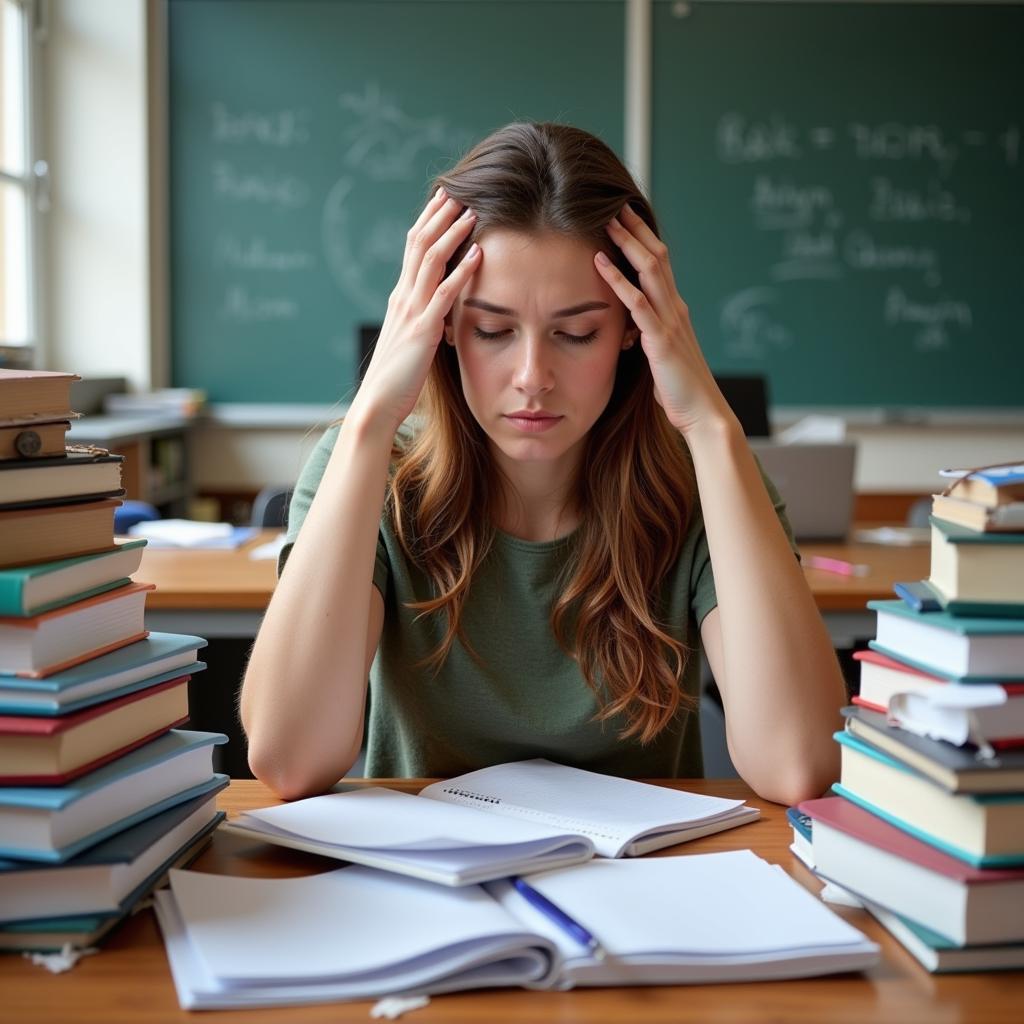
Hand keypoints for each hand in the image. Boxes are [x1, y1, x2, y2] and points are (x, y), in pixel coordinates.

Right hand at [352, 188, 480, 431]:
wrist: (377, 405)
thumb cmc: (396, 378)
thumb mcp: (411, 339)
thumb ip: (423, 318)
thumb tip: (440, 307)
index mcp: (400, 298)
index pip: (413, 249)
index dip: (428, 221)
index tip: (444, 199)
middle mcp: (403, 298)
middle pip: (419, 244)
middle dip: (439, 215)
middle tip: (458, 190)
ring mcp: (411, 312)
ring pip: (431, 261)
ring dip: (451, 233)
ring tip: (471, 212)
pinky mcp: (423, 331)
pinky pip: (444, 295)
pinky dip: (462, 272)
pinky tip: (478, 255)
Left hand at [594, 205, 731, 437]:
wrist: (704, 414)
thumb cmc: (681, 391)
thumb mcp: (661, 356)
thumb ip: (649, 336)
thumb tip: (632, 330)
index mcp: (675, 311)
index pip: (659, 265)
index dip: (643, 239)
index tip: (624, 217)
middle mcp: (675, 309)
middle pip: (656, 256)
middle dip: (635, 228)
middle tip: (614, 202)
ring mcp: (670, 321)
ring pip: (649, 270)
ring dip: (626, 243)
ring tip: (606, 220)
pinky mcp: (661, 340)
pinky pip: (638, 302)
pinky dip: (618, 279)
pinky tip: (600, 262)